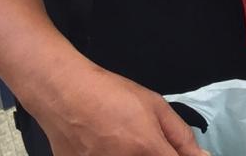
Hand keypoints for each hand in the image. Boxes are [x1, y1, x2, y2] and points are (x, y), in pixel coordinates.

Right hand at [39, 66, 207, 155]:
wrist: (65, 94)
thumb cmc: (113, 95)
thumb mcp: (155, 106)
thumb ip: (180, 136)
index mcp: (147, 149)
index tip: (169, 150)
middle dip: (154, 154)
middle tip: (140, 140)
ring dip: (132, 154)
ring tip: (120, 137)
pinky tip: (104, 145)